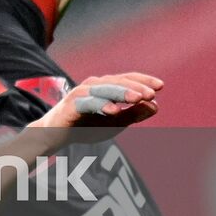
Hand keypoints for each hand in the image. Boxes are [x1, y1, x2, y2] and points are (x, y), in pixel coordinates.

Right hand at [33, 73, 162, 132]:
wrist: (55, 135)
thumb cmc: (85, 126)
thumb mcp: (114, 123)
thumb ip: (133, 114)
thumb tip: (155, 105)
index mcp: (104, 88)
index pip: (126, 80)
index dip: (142, 80)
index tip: (160, 86)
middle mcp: (92, 86)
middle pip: (116, 82)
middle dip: (135, 86)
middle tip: (151, 94)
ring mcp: (80, 94)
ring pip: (104, 89)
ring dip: (121, 92)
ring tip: (138, 98)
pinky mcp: (71, 105)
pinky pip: (88, 103)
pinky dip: (100, 104)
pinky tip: (113, 110)